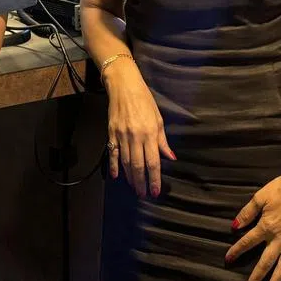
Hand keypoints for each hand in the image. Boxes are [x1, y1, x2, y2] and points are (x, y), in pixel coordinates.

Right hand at [103, 59, 174, 197]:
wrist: (123, 86)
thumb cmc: (144, 100)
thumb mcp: (158, 118)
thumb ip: (163, 140)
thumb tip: (170, 158)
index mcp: (149, 133)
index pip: (153, 162)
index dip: (154, 179)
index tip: (155, 191)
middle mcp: (135, 137)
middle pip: (138, 165)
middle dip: (141, 182)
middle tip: (144, 194)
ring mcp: (121, 135)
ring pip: (125, 162)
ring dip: (130, 177)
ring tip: (135, 187)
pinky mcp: (111, 132)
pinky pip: (112, 152)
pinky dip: (114, 165)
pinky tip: (116, 176)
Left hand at [225, 171, 280, 280]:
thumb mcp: (260, 197)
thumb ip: (247, 213)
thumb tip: (234, 226)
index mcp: (266, 226)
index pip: (248, 242)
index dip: (237, 251)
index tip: (228, 259)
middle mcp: (279, 238)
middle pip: (266, 261)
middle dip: (256, 276)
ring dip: (277, 280)